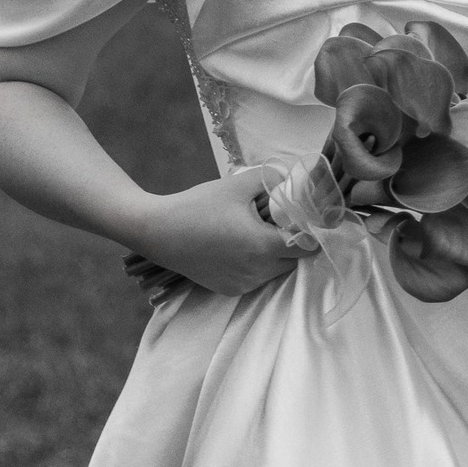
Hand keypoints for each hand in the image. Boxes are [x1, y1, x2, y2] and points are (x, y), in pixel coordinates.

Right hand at [131, 168, 297, 298]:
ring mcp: (243, 284)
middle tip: (274, 223)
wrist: (158, 231)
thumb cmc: (198, 206)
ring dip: (273, 256)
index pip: (307, 248)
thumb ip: (269, 178)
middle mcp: (257, 271)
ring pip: (275, 272)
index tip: (303, 221)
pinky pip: (255, 279)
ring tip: (252, 233)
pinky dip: (255, 266)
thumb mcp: (236, 185)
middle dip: (290, 243)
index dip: (310, 234)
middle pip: (292, 260)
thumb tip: (290, 176)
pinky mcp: (229, 290)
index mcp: (264, 246)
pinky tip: (237, 247)